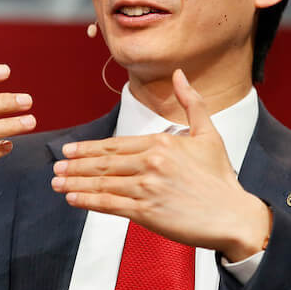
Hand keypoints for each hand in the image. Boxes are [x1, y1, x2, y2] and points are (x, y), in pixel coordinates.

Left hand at [51, 69, 270, 260]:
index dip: (90, 148)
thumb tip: (179, 74)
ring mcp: (147, 189)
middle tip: (57, 166)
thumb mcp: (208, 133)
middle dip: (77, 164)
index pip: (116, 145)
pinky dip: (88, 201)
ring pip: (102, 183)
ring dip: (76, 182)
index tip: (71, 150)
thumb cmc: (220, 176)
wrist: (233, 215)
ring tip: (58, 182)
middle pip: (104, 163)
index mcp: (161, 143)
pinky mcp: (147, 213)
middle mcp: (150, 163)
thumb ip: (191, 102)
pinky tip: (73, 199)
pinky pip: (110, 205)